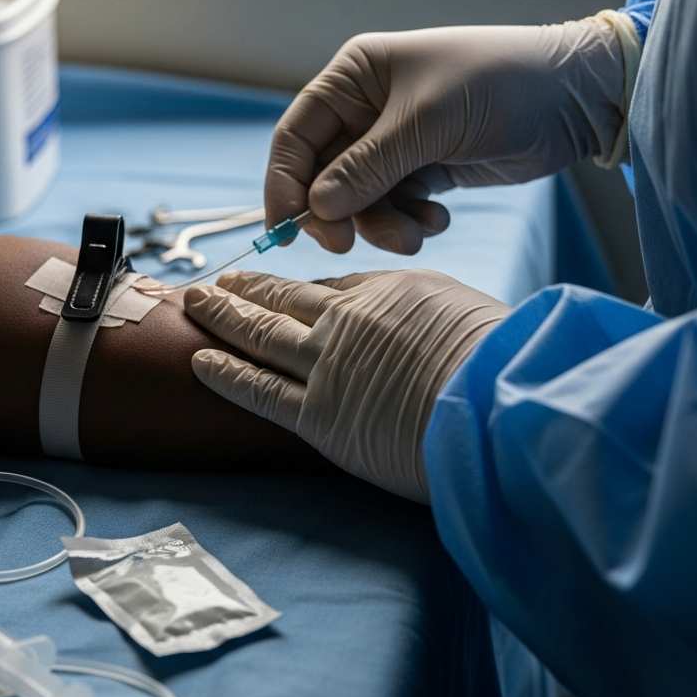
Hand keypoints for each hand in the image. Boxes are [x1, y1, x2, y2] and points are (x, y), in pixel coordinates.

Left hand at [184, 269, 508, 501]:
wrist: (494, 404)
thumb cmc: (501, 362)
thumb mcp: (467, 313)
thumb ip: (430, 314)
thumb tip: (423, 326)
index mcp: (389, 292)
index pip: (332, 288)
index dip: (299, 288)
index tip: (280, 288)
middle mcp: (348, 321)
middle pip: (284, 300)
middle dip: (247, 289)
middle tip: (218, 281)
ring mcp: (327, 366)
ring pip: (260, 334)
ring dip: (223, 317)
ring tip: (195, 304)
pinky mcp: (317, 415)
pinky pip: (258, 388)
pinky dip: (225, 371)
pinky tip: (200, 358)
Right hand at [266, 17, 626, 254]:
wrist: (572, 98)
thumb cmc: (497, 85)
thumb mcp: (426, 123)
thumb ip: (367, 167)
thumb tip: (315, 208)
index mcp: (355, 77)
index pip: (297, 136)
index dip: (284, 185)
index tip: (286, 233)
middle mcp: (367, 110)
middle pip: (324, 175)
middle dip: (338, 213)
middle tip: (348, 244)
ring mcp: (397, 143)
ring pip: (361, 200)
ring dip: (381, 225)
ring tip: (416, 236)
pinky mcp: (426, 170)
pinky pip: (397, 207)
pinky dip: (411, 222)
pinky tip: (438, 219)